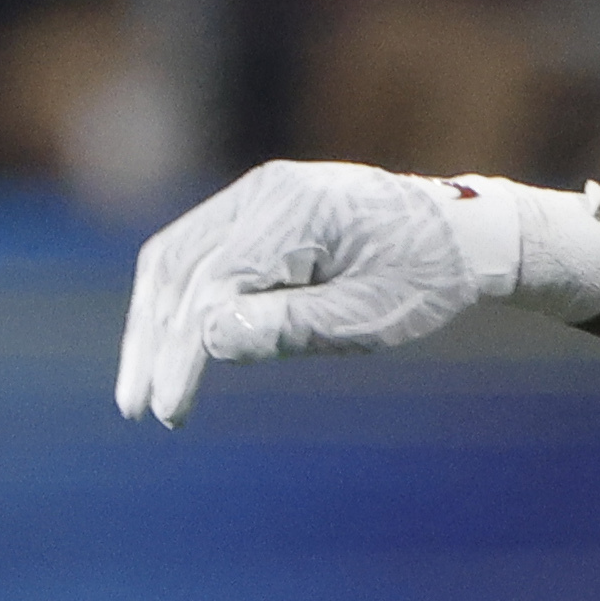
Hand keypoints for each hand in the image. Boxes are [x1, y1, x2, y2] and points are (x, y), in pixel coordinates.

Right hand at [113, 164, 599, 423]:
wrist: (461, 237)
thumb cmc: (424, 280)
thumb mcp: (366, 317)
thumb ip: (289, 327)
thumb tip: (208, 339)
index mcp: (295, 209)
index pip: (213, 283)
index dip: (181, 350)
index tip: (169, 409)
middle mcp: (264, 191)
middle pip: (176, 265)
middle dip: (151, 341)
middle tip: (138, 408)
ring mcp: (255, 198)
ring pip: (173, 259)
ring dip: (151, 324)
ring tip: (141, 390)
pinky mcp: (254, 215)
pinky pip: (196, 257)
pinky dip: (175, 304)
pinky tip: (167, 351)